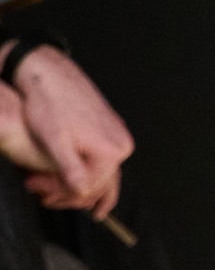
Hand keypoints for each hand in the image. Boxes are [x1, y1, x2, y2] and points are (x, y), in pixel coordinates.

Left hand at [4, 47, 134, 217]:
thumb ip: (71, 169)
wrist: (49, 75)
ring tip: (51, 190)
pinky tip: (68, 174)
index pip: (92, 187)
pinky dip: (84, 169)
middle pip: (99, 182)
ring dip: (76, 182)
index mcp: (112, 149)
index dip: (63, 194)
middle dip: (69, 191)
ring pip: (99, 171)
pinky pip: (100, 158)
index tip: (39, 192)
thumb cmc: (49, 105)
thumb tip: (83, 192)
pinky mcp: (109, 128)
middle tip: (40, 192)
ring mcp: (117, 134)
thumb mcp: (55, 141)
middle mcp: (121, 143)